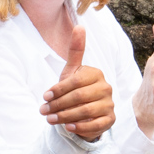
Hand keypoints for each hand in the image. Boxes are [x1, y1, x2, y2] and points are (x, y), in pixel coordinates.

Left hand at [40, 26, 115, 141]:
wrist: (84, 113)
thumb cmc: (75, 90)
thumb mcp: (72, 71)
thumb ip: (76, 50)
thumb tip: (80, 26)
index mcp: (96, 74)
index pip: (76, 81)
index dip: (59, 89)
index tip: (45, 96)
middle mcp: (106, 88)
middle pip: (79, 97)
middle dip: (59, 105)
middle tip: (43, 111)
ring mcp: (110, 104)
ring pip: (85, 111)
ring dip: (65, 117)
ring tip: (50, 120)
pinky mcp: (110, 120)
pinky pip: (95, 125)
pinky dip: (79, 127)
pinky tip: (67, 127)